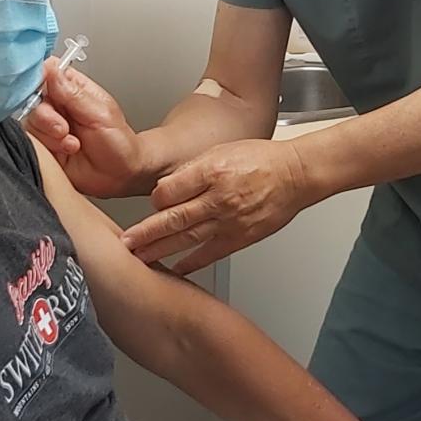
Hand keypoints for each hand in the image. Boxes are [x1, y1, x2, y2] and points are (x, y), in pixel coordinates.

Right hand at [24, 59, 146, 198]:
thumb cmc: (119, 142)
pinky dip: (50, 148)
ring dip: (52, 136)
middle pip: (33, 99)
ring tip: (73, 143)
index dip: (40, 77)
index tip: (45, 92)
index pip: (47, 71)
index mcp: (73, 88)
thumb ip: (73, 93)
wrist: (120, 174)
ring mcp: (49, 125)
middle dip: (47, 117)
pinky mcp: (44, 145)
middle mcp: (58, 105)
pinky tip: (67, 151)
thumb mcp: (100, 114)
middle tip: (64, 128)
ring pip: (31, 122)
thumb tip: (52, 69)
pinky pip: (31, 142)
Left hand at [123, 139, 320, 274]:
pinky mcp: (241, 237)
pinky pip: (210, 253)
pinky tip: (175, 269)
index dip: (155, 200)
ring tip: (138, 259)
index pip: (168, 191)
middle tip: (123, 244)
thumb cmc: (261, 159)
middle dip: (144, 233)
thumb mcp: (221, 150)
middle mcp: (218, 198)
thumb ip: (192, 169)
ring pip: (186, 238)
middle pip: (172, 219)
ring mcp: (230, 220)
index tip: (151, 205)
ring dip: (159, 250)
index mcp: (211, 172)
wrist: (296, 174)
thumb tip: (166, 189)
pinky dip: (190, 263)